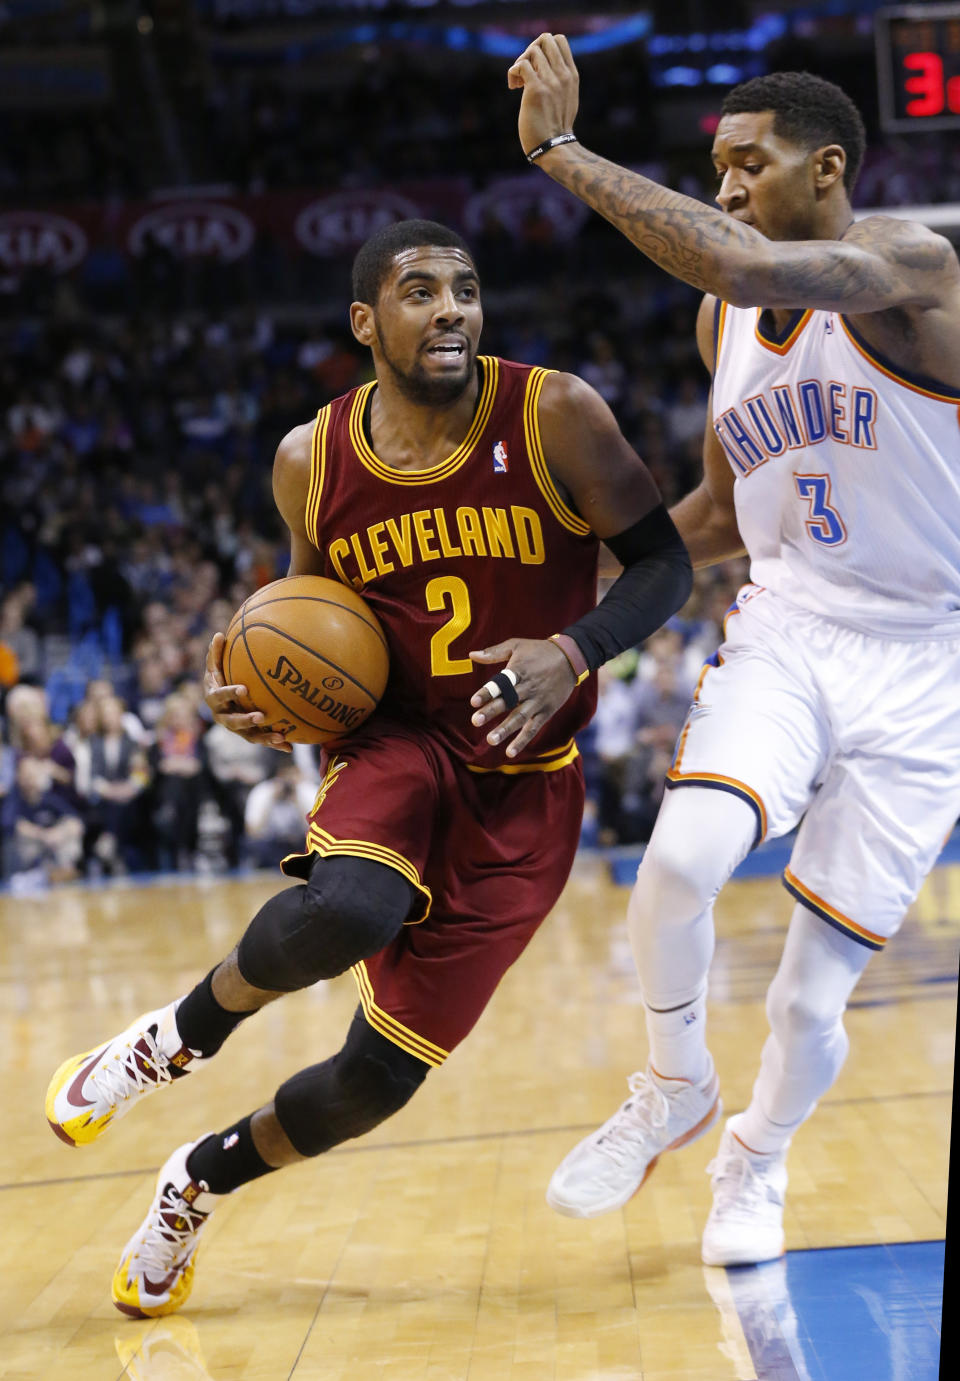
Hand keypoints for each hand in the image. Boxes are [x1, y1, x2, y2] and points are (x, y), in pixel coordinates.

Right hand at [203, 633, 291, 752]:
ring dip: (265, 737)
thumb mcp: (214, 667)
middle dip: (246, 720)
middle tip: (261, 716)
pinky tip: (289, 747)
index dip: (230, 694)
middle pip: (233, 722)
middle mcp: (223, 717)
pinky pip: (261, 740)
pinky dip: (274, 744)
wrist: (219, 702)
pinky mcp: (248, 734)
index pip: (220, 697)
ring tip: (280, 736)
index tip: (243, 689)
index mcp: (214, 699)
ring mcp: (236, 728)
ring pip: (250, 736)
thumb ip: (215, 654)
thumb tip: (219, 634)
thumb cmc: (218, 679)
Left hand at [469, 636, 576, 757]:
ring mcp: (538, 701)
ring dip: (505, 729)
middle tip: (475, 721)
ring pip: (520, 717)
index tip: (474, 702)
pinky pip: (533, 728)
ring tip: (491, 740)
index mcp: (518, 671)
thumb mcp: (517, 645)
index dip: (488, 693)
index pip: (501, 684)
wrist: (570, 658)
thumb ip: (494, 652)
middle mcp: (528, 688)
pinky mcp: (546, 712)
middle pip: (508, 701)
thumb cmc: (539, 651)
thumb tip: (471, 655)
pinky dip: (522, 740)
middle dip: (492, 711)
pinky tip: (510, 752)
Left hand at [507, 32, 579, 156]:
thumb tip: (546, 67)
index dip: (544, 47)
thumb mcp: (566, 98)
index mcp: (572, 75)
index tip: (538, 66)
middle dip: (531, 50)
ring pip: (532, 50)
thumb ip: (561, 81)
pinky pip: (521, 65)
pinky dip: (513, 72)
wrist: (555, 147)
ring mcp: (551, 81)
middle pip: (545, 39)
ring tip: (519, 82)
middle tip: (526, 71)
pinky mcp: (536, 90)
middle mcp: (563, 75)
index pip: (559, 40)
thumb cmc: (556, 128)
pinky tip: (514, 87)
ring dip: (520, 62)